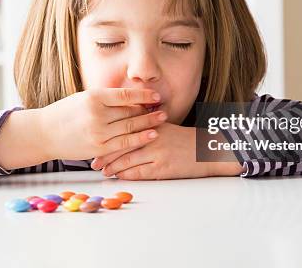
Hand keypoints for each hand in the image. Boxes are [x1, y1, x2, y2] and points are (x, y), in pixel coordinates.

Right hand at [37, 88, 167, 160]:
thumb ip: (105, 98)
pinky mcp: (99, 148)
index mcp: (93, 97)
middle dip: (148, 110)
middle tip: (162, 108)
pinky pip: (124, 143)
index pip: (125, 95)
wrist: (44, 133)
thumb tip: (131, 97)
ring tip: (162, 118)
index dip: (143, 95)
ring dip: (149, 123)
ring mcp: (98, 132)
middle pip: (130, 111)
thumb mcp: (83, 98)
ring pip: (130, 127)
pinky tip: (151, 134)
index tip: (155, 95)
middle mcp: (97, 114)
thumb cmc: (65, 113)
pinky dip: (140, 138)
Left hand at [90, 122, 211, 179]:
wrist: (206, 151)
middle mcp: (153, 137)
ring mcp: (157, 153)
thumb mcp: (164, 127)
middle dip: (106, 155)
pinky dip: (126, 175)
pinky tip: (119, 176)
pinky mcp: (162, 168)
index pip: (124, 131)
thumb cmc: (183, 140)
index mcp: (152, 124)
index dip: (108, 139)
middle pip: (122, 146)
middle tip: (94, 162)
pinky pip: (139, 173)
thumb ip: (145, 127)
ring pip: (128, 161)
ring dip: (113, 168)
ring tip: (105, 172)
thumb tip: (122, 132)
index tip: (97, 144)